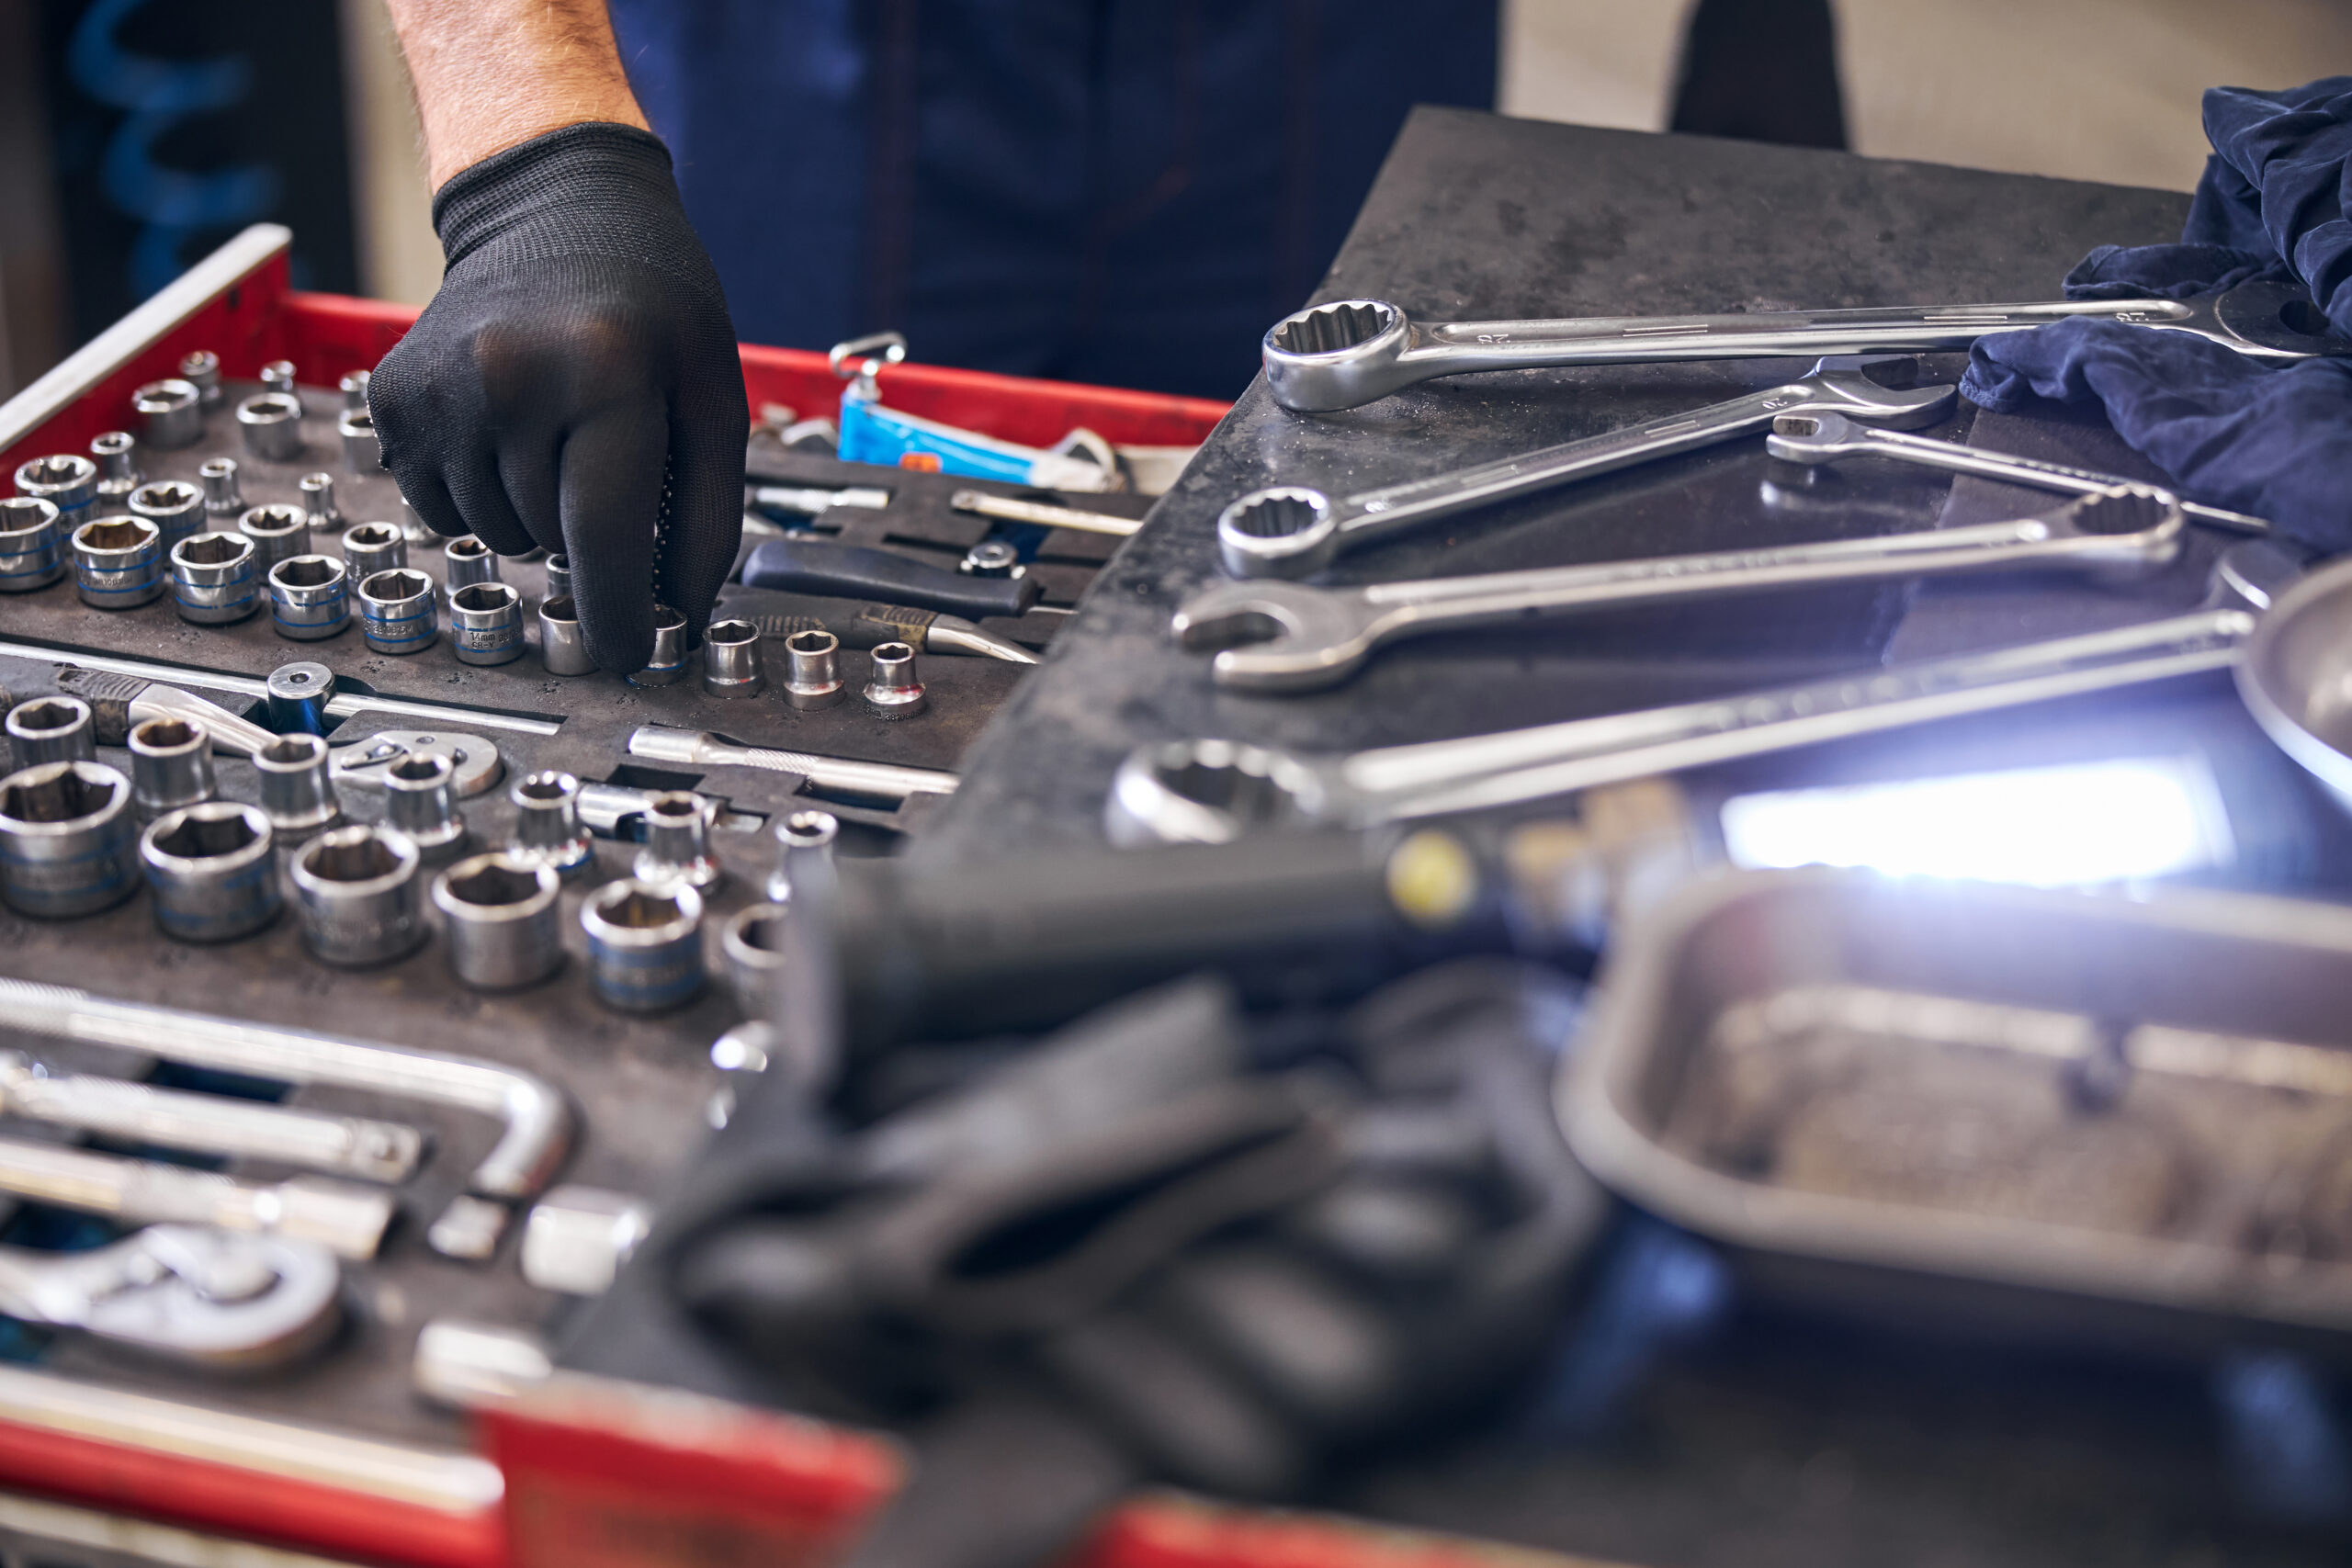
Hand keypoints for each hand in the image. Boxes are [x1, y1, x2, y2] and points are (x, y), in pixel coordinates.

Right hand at [370, 123, 746, 671]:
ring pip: (497, 533)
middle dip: (591, 534)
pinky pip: (444, 506)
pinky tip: (509, 430)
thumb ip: (707, 518)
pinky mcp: (392, 399)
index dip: (620, 612)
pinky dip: (484, 492)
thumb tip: (682, 623)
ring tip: (559, 433)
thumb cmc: (650, 307)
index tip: (628, 657)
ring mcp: (438, 389)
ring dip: (536, 512)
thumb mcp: (712, 399)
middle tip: (608, 462)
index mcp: (605, 370)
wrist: (553, 211)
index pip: (607, 534)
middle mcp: (507, 377)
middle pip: (554, 539)